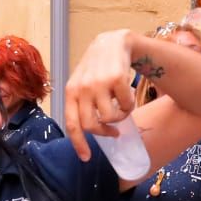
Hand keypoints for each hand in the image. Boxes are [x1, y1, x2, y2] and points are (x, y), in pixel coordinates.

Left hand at [63, 28, 136, 158]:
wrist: (113, 42)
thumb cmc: (97, 68)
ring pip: (110, 117)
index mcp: (71, 91)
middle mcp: (82, 88)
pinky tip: (127, 96)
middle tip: (113, 132)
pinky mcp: (117, 79)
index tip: (86, 158)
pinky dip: (129, 106)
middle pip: (91, 125)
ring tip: (121, 108)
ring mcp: (99, 83)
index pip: (72, 123)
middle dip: (104, 133)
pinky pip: (125, 106)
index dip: (79, 143)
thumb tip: (88, 132)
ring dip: (119, 118)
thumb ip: (82, 104)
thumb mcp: (82, 83)